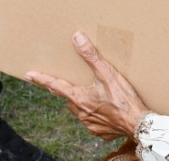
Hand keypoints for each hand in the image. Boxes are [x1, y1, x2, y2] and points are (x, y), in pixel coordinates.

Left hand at [28, 32, 149, 139]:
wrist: (138, 124)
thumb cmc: (124, 98)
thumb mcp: (107, 73)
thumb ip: (91, 56)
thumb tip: (76, 37)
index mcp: (79, 98)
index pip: (55, 85)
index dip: (42, 79)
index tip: (30, 75)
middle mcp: (80, 112)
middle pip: (68, 98)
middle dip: (70, 90)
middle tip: (74, 83)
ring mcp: (89, 124)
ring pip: (79, 110)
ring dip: (83, 102)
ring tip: (96, 94)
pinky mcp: (99, 131)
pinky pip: (92, 120)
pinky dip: (96, 113)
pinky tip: (107, 108)